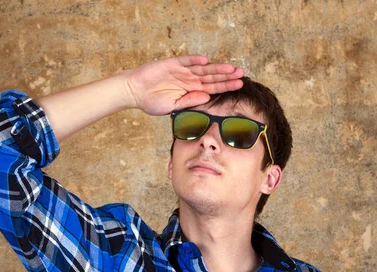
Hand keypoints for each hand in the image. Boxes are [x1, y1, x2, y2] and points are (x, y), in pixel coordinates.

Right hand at [124, 55, 244, 115]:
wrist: (134, 92)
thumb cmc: (152, 102)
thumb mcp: (172, 107)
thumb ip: (189, 101)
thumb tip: (207, 98)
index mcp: (191, 91)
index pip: (212, 88)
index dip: (225, 86)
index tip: (239, 85)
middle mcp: (189, 79)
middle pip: (211, 77)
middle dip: (226, 76)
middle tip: (241, 73)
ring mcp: (181, 70)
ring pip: (202, 68)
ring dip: (216, 68)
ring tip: (230, 68)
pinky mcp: (172, 63)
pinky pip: (185, 61)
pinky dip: (194, 60)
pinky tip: (206, 60)